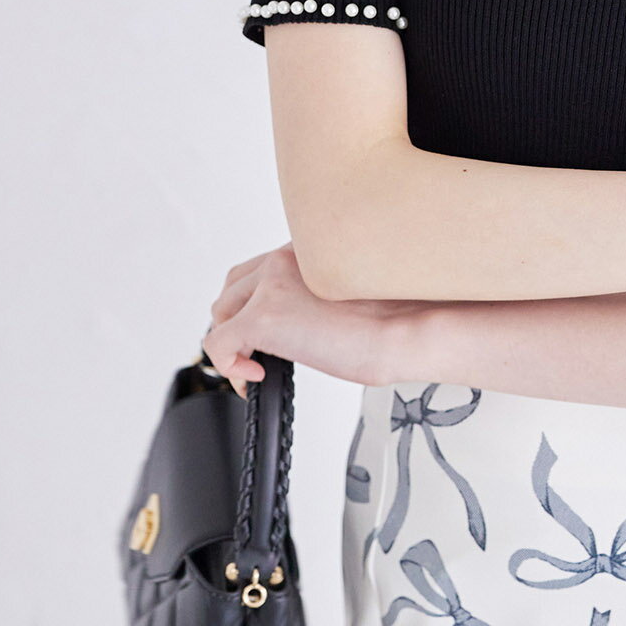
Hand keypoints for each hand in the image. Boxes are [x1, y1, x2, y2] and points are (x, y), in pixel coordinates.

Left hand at [200, 242, 418, 395]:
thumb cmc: (396, 317)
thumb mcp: (349, 291)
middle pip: (233, 287)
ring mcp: (270, 286)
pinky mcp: (262, 318)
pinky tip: (255, 376)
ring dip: (233, 343)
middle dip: (236, 323)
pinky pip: (219, 344)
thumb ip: (316, 292)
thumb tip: (300, 323)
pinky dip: (229, 366)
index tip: (272, 333)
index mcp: (307, 250)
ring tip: (256, 368)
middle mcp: (284, 259)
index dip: (255, 304)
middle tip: (256, 353)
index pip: (259, 269)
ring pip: (221, 313)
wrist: (406, 330)